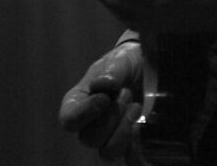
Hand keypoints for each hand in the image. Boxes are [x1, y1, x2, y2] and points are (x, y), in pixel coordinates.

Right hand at [59, 41, 142, 160]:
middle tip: (126, 93)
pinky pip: (129, 159)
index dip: (85, 113)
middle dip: (112, 117)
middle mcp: (89, 124)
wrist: (148, 67)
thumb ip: (112, 71)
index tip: (105, 98)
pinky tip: (143, 128)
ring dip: (124, 131)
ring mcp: (108, 137)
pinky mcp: (128, 144)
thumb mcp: (119, 60)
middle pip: (90, 139)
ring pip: (107, 152)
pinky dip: (137, 149)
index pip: (68, 120)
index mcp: (78, 102)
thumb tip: (102, 85)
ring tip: (136, 108)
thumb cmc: (125, 62)